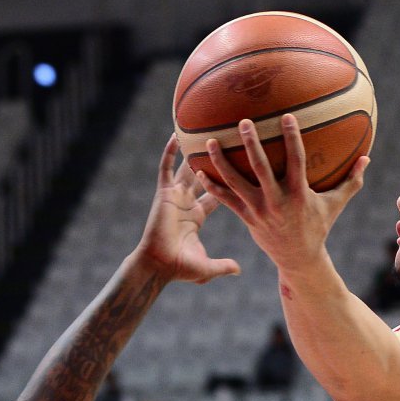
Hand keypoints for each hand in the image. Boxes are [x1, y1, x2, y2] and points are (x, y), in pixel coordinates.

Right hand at [134, 135, 241, 284]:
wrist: (159, 265)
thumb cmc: (180, 268)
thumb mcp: (207, 267)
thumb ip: (224, 266)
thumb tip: (240, 270)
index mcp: (198, 216)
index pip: (216, 194)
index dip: (226, 182)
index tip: (238, 168)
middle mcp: (187, 202)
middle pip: (203, 175)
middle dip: (212, 160)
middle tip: (226, 141)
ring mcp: (175, 196)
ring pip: (187, 168)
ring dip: (193, 150)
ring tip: (203, 129)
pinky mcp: (164, 193)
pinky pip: (166, 168)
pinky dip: (169, 152)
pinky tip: (175, 136)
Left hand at [198, 116, 366, 274]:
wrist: (299, 260)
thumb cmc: (318, 227)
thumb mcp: (336, 205)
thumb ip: (351, 181)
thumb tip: (367, 158)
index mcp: (299, 195)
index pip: (296, 161)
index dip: (292, 138)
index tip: (287, 116)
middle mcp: (277, 201)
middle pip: (260, 169)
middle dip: (251, 145)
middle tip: (242, 122)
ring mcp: (259, 211)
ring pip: (236, 183)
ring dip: (222, 163)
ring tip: (210, 142)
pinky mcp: (247, 218)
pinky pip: (226, 200)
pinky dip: (212, 186)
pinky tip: (198, 170)